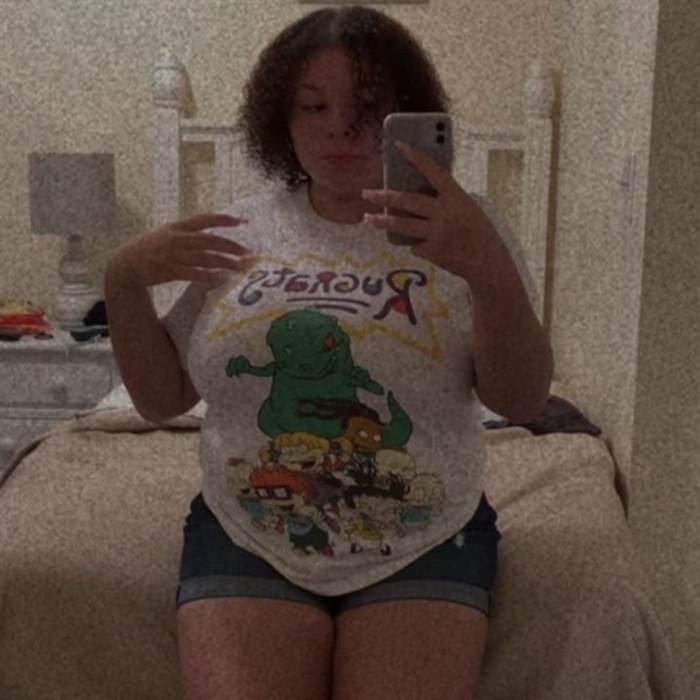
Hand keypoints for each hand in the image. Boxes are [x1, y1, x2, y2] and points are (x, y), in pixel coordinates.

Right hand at [108, 213, 253, 287]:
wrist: (125, 265)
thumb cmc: (149, 249)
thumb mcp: (166, 233)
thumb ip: (187, 232)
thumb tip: (211, 233)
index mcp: (176, 226)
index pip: (204, 219)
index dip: (224, 220)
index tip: (243, 221)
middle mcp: (176, 238)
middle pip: (209, 240)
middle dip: (231, 246)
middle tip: (248, 252)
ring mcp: (173, 255)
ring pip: (204, 258)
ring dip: (224, 262)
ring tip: (240, 267)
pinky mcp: (169, 271)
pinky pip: (194, 273)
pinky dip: (209, 275)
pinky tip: (221, 278)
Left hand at [361, 141, 493, 278]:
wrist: (487, 261)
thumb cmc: (477, 231)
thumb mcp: (466, 208)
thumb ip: (445, 200)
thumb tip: (416, 193)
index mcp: (456, 196)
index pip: (434, 171)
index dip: (416, 157)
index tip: (399, 145)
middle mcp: (445, 212)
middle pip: (408, 200)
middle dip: (384, 196)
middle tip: (366, 193)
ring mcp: (437, 232)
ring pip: (403, 224)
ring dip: (383, 221)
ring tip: (368, 218)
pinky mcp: (433, 251)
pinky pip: (415, 245)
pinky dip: (417, 245)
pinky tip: (429, 247)